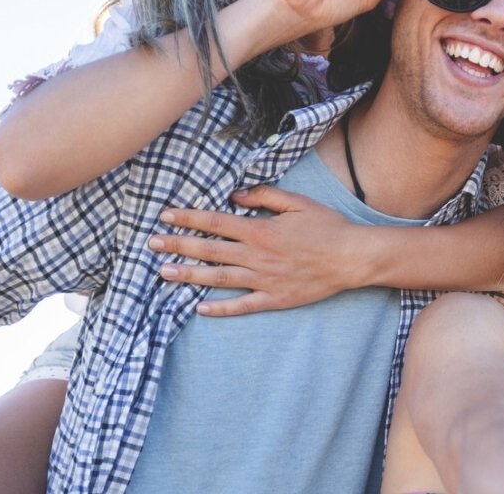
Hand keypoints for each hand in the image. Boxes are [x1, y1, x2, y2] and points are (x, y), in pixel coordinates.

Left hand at [150, 186, 366, 316]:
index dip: (188, 218)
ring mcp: (264, 280)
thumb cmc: (327, 226)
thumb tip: (235, 195)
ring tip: (163, 273)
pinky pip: (243, 306)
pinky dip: (220, 309)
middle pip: (210, 250)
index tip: (166, 216)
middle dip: (178, 245)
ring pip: (219, 278)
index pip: (216, 222)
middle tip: (151, 243)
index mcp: (261, 230)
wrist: (352, 258)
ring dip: (189, 275)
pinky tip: (199, 308)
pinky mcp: (274, 299)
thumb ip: (264, 195)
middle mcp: (257, 256)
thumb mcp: (297, 202)